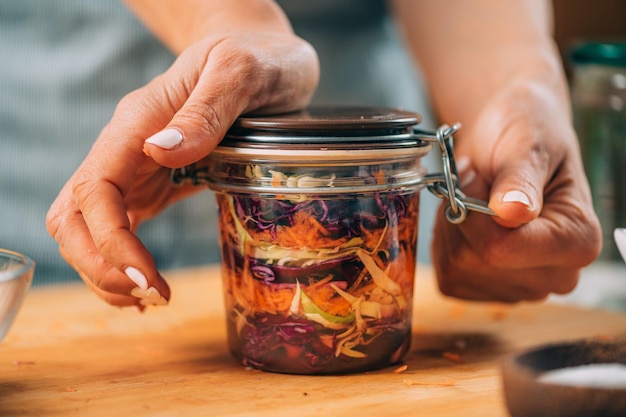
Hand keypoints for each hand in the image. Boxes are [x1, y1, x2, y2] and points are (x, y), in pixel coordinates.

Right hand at [46, 31, 318, 308]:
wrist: (260, 52)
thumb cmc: (256, 58)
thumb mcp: (240, 73)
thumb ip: (204, 110)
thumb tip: (160, 151)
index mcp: (138, 123)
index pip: (95, 190)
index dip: (109, 242)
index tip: (146, 278)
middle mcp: (127, 148)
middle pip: (75, 215)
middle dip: (100, 265)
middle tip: (151, 297)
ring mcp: (137, 166)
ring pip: (88, 226)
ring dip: (105, 271)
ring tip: (149, 300)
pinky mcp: (155, 181)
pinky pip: (119, 226)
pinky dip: (122, 261)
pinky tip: (146, 284)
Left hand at [431, 80, 601, 301]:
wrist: (509, 138)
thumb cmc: (526, 136)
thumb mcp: (527, 145)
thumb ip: (520, 179)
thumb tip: (513, 213)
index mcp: (578, 242)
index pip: (502, 249)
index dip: (472, 212)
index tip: (476, 177)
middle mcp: (555, 276)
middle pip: (474, 262)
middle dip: (462, 216)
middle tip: (476, 183)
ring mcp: (521, 287)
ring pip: (456, 268)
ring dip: (452, 226)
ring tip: (475, 198)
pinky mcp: (489, 290)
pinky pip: (448, 274)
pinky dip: (446, 242)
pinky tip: (468, 220)